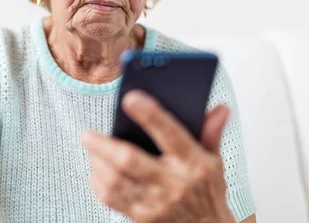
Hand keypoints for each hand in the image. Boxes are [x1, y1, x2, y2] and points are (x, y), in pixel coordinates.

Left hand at [82, 90, 235, 222]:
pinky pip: (111, 199)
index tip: (130, 98)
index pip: (171, 134)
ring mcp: (157, 204)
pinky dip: (98, 182)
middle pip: (130, 161)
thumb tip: (220, 108)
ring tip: (90, 147)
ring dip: (97, 162)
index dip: (150, 115)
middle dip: (104, 145)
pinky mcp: (143, 218)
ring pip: (115, 181)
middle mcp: (174, 184)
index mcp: (193, 164)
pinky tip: (96, 170)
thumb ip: (211, 133)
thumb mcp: (214, 161)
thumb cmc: (207, 192)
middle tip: (87, 133)